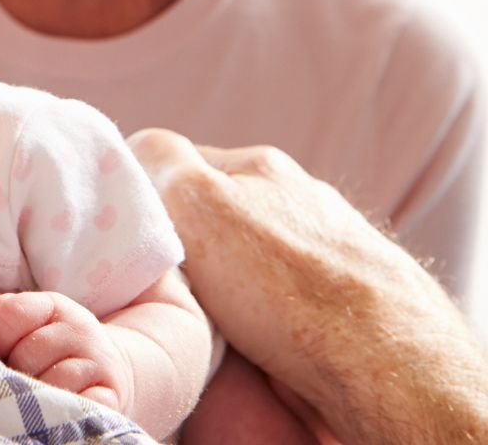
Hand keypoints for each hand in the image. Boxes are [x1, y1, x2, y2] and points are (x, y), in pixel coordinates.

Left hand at [0, 290, 128, 411]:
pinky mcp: (110, 395)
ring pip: (51, 382)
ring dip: (37, 396)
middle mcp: (79, 328)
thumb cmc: (54, 347)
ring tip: (37, 396)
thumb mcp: (31, 321)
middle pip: (26, 353)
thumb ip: (4, 316)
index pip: (13, 312)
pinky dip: (64, 411)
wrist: (110, 368)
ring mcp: (98, 362)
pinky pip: (78, 407)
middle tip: (17, 380)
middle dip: (13, 372)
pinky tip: (58, 408)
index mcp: (54, 305)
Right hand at [128, 128, 487, 444]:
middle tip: (167, 284)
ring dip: (224, 287)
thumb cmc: (286, 282)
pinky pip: (279, 305)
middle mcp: (296, 199)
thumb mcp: (196, 198)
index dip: (147, 196)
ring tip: (210, 322)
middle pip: (214, 215)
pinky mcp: (344, 305)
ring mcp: (324, 250)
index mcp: (259, 165)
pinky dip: (261, 321)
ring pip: (246, 262)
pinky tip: (254, 345)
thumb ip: (159, 159)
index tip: (133, 236)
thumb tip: (133, 152)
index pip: (178, 163)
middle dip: (187, 247)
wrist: (385, 366)